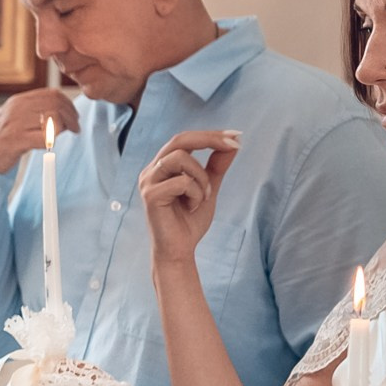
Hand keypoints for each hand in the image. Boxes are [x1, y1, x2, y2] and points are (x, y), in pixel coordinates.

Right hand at [0, 87, 78, 172]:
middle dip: (71, 116)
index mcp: (18, 101)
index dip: (68, 104)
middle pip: (56, 104)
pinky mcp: (16, 140)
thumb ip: (34, 112)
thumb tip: (62, 112)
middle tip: (75, 128)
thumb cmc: (0, 140)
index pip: (52, 94)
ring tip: (65, 135)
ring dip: (66, 127)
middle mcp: (17, 108)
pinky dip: (52, 140)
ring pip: (53, 117)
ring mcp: (16, 123)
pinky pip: (45, 136)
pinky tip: (49, 145)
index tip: (74, 116)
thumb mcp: (15, 118)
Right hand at [138, 129, 239, 269]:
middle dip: (209, 139)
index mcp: (163, 166)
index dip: (210, 134)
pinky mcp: (151, 195)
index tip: (236, 135)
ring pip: (181, 159)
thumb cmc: (189, 222)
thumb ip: (216, 166)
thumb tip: (233, 143)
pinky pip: (182, 182)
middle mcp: (152, 170)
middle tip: (234, 145)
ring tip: (204, 196)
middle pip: (179, 140)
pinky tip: (192, 207)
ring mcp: (149, 181)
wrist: (179, 251)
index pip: (184, 139)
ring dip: (202, 177)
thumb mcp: (208, 188)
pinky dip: (196, 193)